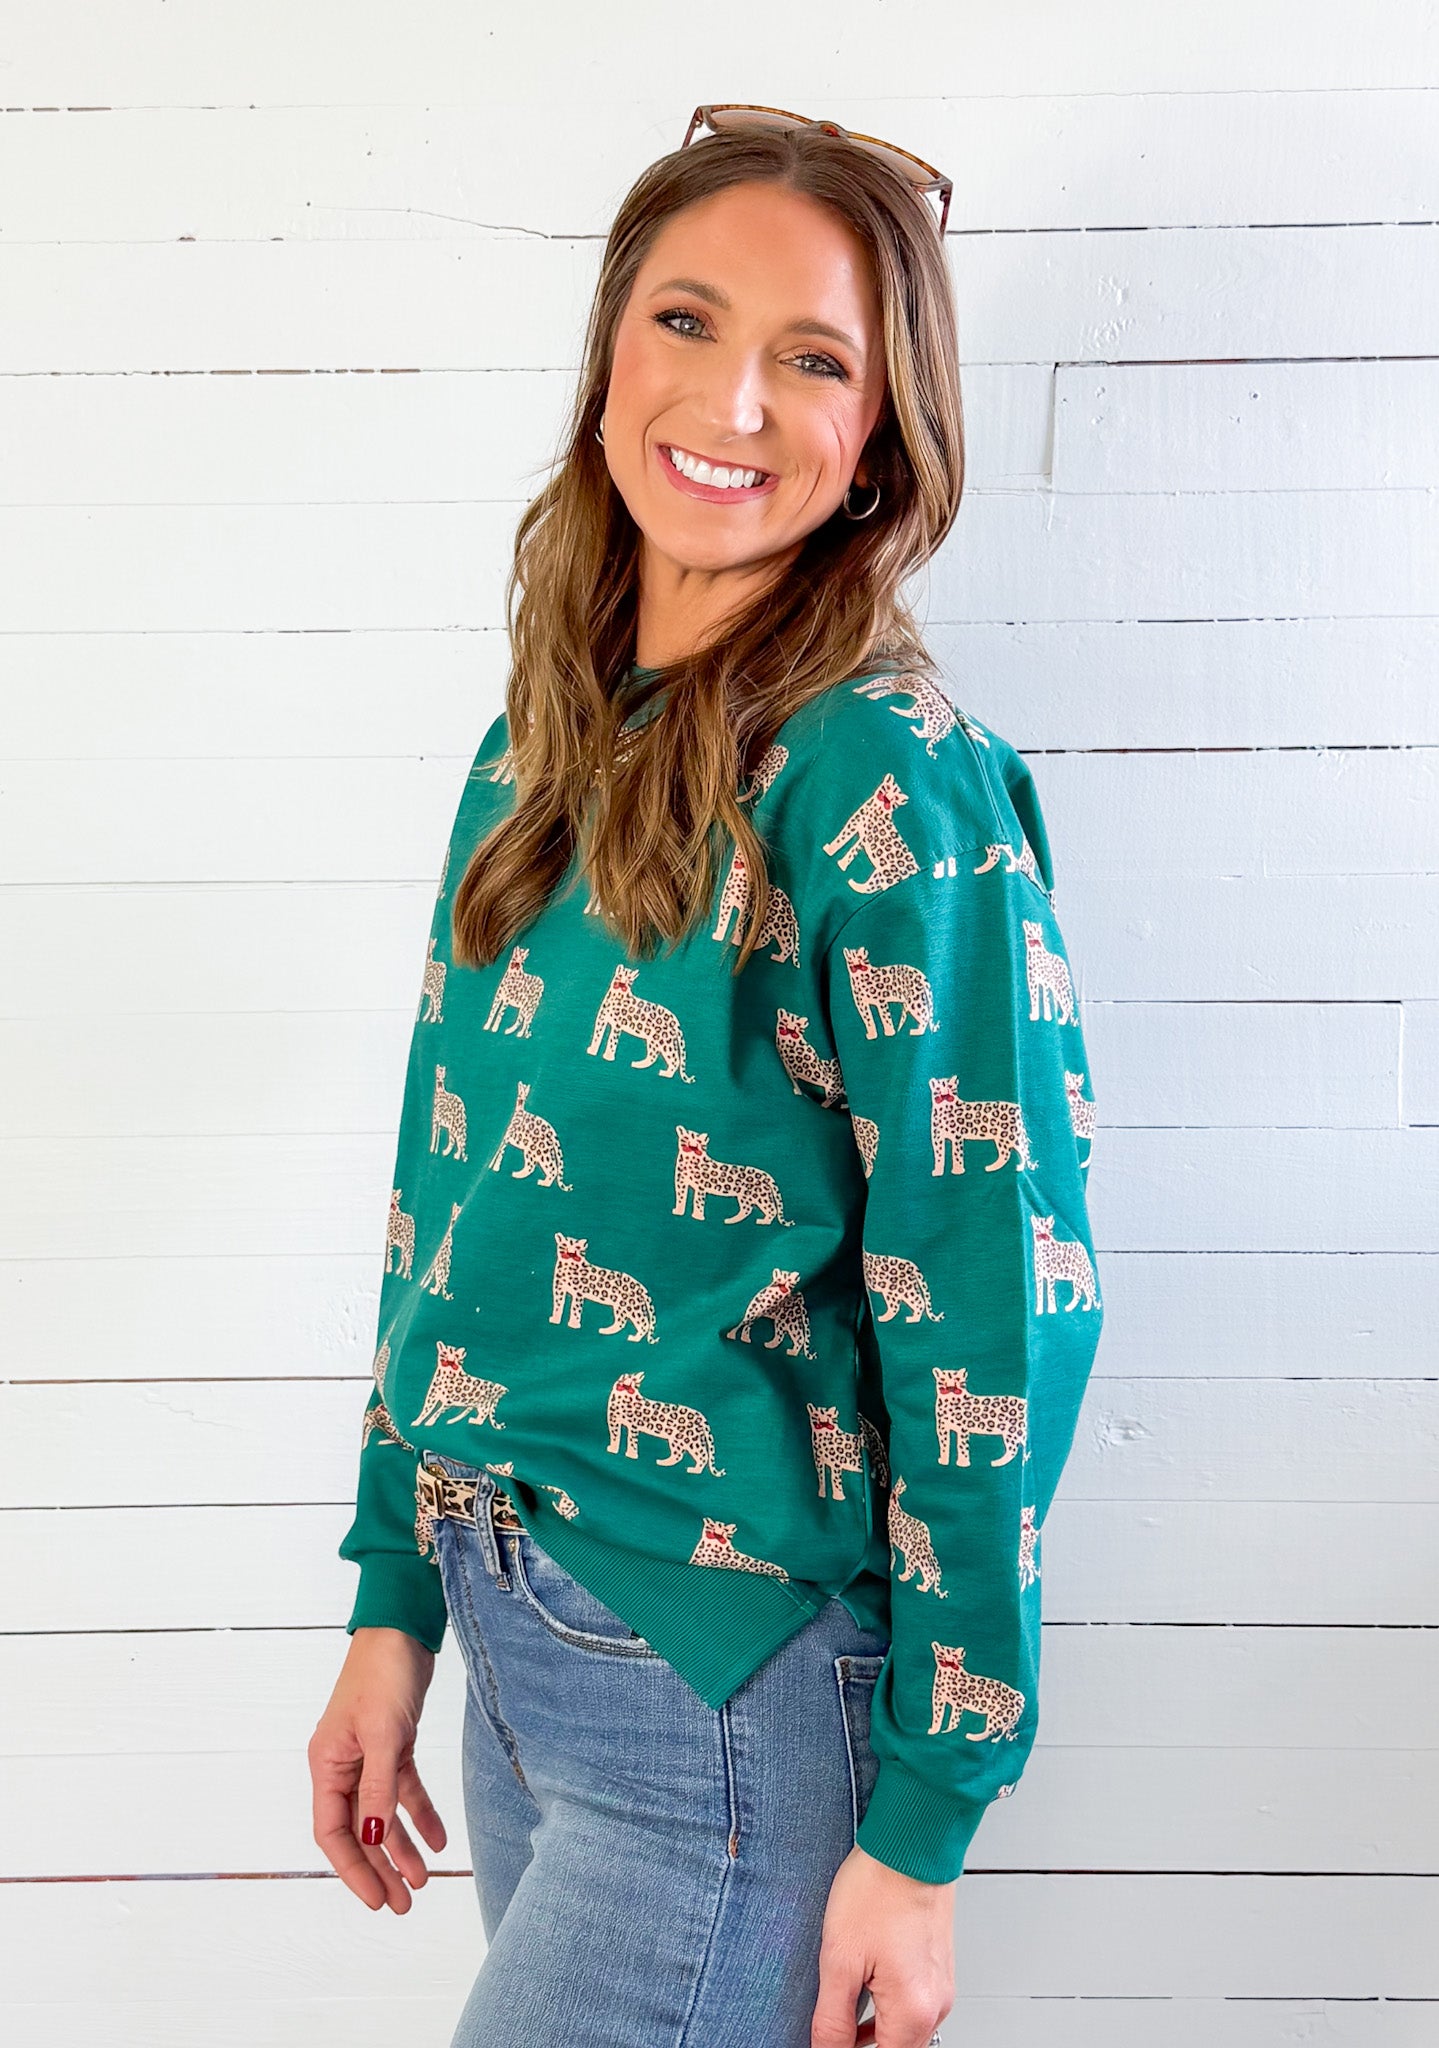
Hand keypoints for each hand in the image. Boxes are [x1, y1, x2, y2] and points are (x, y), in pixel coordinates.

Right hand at [309, 1625, 446, 1911]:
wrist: (403, 1630)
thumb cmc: (383, 1674)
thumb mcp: (383, 1734)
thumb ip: (377, 1788)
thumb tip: (371, 1838)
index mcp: (327, 1764)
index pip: (333, 1832)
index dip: (353, 1869)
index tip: (375, 1900)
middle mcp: (343, 1765)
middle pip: (359, 1830)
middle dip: (379, 1868)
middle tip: (403, 1904)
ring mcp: (369, 1756)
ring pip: (382, 1815)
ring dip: (400, 1847)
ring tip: (421, 1880)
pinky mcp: (395, 1744)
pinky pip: (404, 1790)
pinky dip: (420, 1814)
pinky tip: (438, 1839)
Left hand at [811, 1843, 955, 2047]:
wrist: (911, 1843)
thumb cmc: (879, 1887)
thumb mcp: (839, 1959)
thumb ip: (832, 2019)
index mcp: (914, 2012)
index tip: (828, 2042)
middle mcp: (936, 2005)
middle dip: (860, 2045)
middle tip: (832, 2025)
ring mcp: (941, 1986)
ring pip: (904, 2031)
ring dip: (873, 2030)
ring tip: (842, 2007)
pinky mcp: (938, 1968)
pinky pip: (912, 2006)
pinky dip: (887, 2008)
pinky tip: (864, 1988)